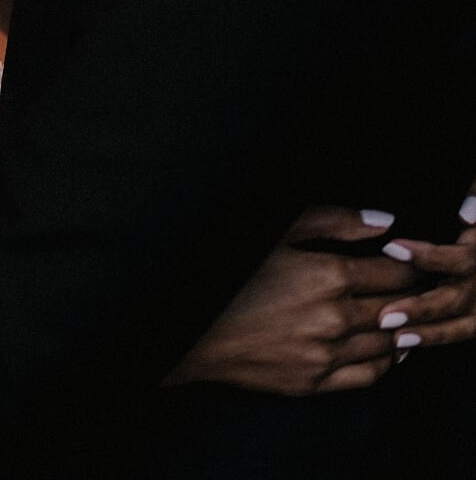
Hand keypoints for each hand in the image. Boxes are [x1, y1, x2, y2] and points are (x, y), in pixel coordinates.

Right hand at [170, 206, 415, 394]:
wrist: (194, 328)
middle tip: (410, 283)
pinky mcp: (315, 382)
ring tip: (402, 311)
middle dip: (410, 293)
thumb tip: (383, 221)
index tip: (408, 256)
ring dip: (402, 326)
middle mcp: (335, 319)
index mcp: (328, 276)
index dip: (408, 262)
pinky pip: (370, 375)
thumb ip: (333, 220)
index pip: (396, 271)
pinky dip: (387, 360)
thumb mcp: (277, 229)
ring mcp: (327, 355)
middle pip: (398, 307)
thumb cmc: (233, 271)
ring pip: (388, 343)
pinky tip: (387, 345)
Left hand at [378, 184, 475, 357]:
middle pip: (457, 300)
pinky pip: (460, 332)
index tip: (391, 249)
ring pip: (461, 324)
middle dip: (422, 309)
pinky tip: (403, 347)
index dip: (428, 257)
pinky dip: (433, 339)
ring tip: (394, 339)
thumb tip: (466, 213)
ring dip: (428, 333)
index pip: (461, 260)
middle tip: (385, 315)